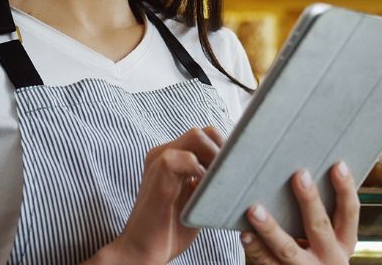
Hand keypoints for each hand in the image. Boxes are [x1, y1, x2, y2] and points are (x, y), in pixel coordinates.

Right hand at [100, 126, 224, 264]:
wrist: (144, 250)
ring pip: (196, 136)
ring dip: (215, 156)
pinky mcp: (159, 172)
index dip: (223, 148)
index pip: (204, 136)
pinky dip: (201, 169)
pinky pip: (185, 157)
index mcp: (172, 157)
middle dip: (222, 150)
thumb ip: (208, 180)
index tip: (237, 168)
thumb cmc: (170, 228)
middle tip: (232, 175)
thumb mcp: (195, 198)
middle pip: (203, 132)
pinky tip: (206, 187)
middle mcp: (163, 153)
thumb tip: (236, 170)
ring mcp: (159, 159)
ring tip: (221, 180)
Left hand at [241, 162, 359, 263]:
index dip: (345, 189)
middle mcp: (330, 257)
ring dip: (271, 228)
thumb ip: (322, 214)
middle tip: (299, 175)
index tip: (338, 165)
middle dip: (309, 200)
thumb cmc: (318, 253)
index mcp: (344, 242)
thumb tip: (302, 173)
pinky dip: (255, 248)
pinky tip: (245, 234)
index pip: (349, 212)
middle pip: (319, 226)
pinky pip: (267, 262)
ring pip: (288, 249)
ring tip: (255, 210)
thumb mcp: (332, 240)